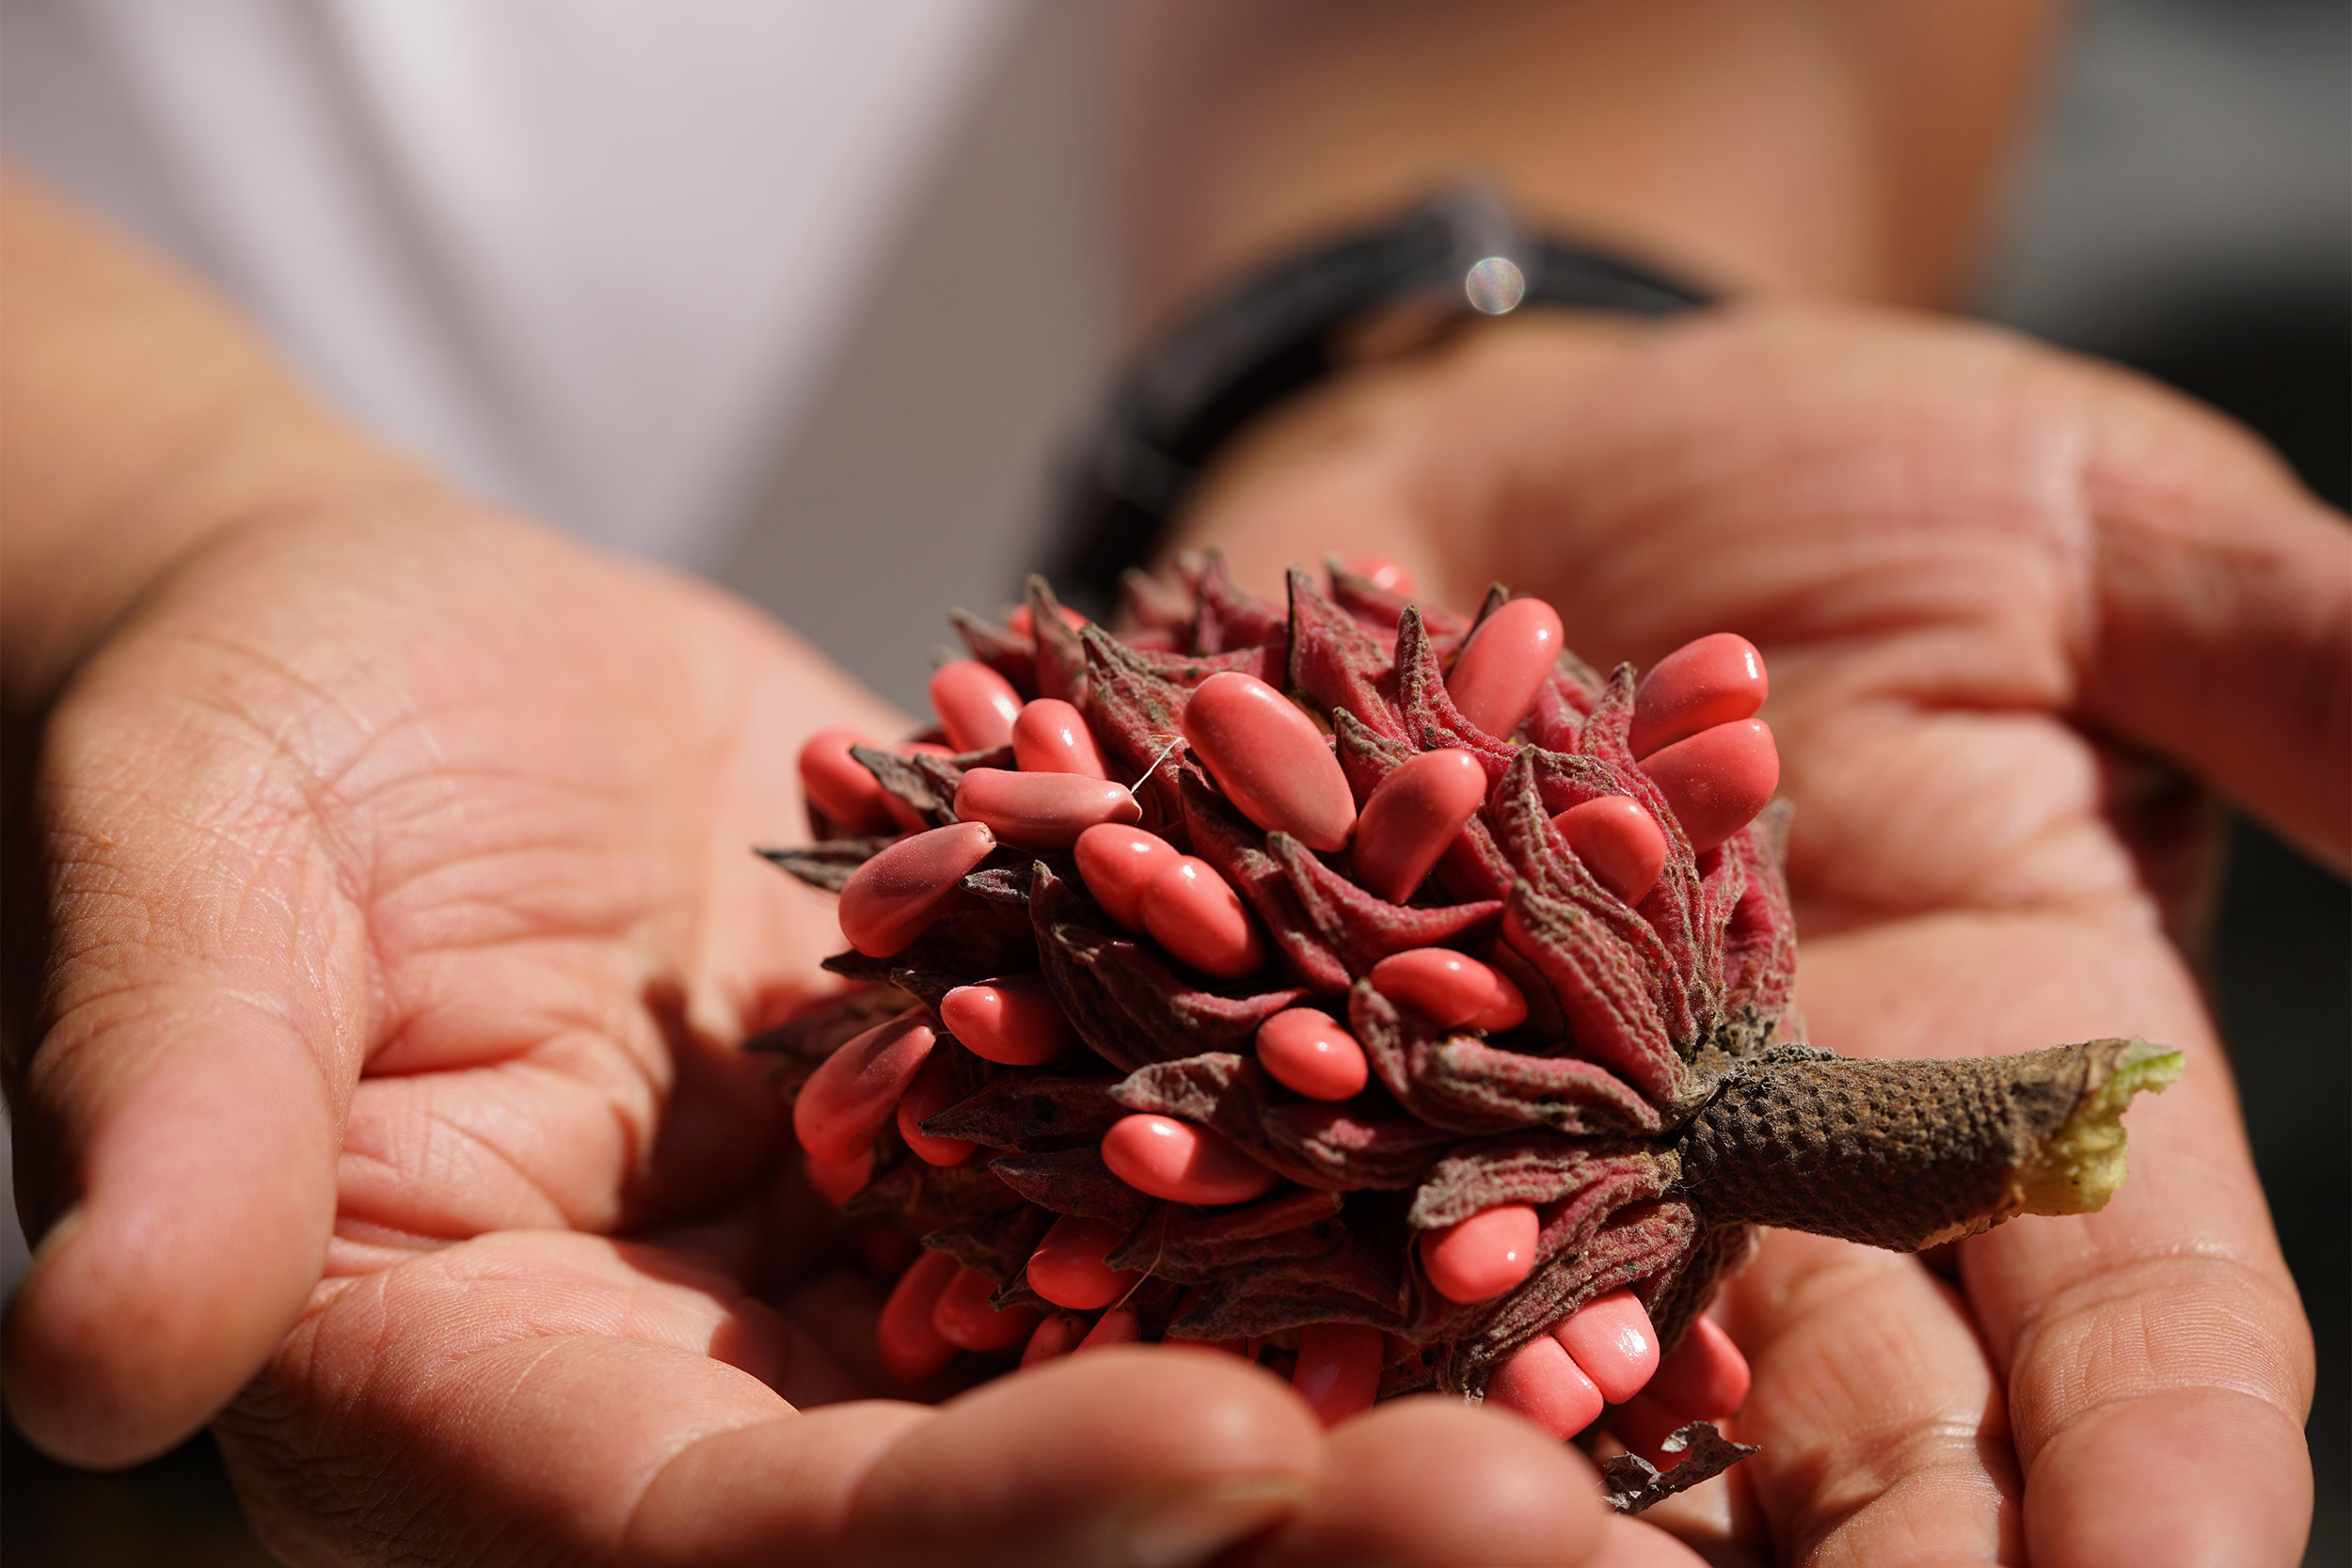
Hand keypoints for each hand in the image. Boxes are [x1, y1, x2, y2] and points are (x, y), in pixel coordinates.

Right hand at [3, 498, 1638, 1565]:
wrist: (408, 661)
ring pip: (1155, 1381)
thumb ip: (176, 1099)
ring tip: (1647, 1385)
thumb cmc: (253, 747)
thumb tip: (88, 1331)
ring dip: (1400, 1397)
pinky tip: (1594, 1180)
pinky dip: (1384, 1200)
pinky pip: (1204, 1195)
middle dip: (1278, 1520)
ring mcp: (887, 1282)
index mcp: (496, 1409)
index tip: (1224, 1453)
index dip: (978, 1524)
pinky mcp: (1007, 1141)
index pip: (741, 1538)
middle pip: (1005, 1518)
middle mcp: (724, 1396)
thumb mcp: (186, 880)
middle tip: (1550, 1512)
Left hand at [1176, 300, 2343, 1564]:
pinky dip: (1298, 1350)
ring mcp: (1537, 1166)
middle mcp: (1771, 1186)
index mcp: (2002, 1082)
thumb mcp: (2088, 534)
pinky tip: (1265, 1426)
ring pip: (1582, 1408)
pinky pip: (1312, 1261)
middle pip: (1857, 1445)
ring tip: (1524, 1560)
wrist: (1512, 447)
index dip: (2174, 1472)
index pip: (2131, 1327)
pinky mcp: (1327, 1105)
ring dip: (1564, 1516)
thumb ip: (2297, 665)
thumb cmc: (1832, 470)